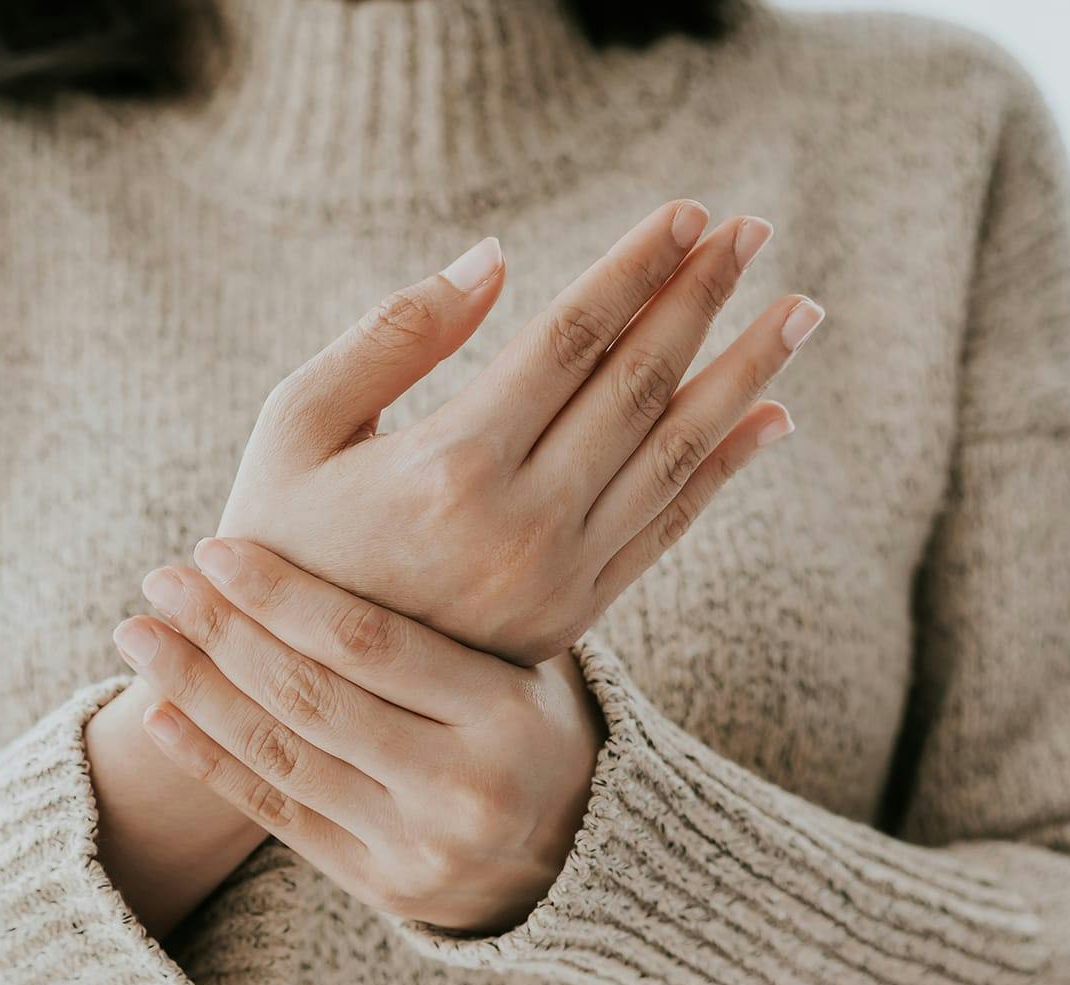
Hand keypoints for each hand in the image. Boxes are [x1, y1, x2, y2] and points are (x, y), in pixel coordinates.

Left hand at [111, 539, 603, 934]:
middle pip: (313, 698)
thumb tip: (359, 474)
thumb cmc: (532, 719)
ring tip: (139, 635)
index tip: (216, 547)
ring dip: (197, 691)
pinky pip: (279, 818)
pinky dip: (210, 764)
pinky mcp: (384, 888)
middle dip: (223, 632)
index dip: (281, 594)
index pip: (370, 643)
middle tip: (159, 577)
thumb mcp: (524, 656)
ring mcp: (420, 846)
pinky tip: (159, 716)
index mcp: (505, 713)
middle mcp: (464, 788)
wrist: (585, 855)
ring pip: (283, 758)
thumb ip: (449, 601)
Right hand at [216, 198, 818, 664]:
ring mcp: (557, 579)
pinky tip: (769, 418)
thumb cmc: (273, 537)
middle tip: (757, 229)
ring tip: (796, 310)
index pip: (572, 341)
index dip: (636, 269)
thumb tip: (498, 257)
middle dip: (703, 298)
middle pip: (638, 387)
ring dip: (743, 375)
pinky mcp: (571, 617)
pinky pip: (666, 529)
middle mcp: (522, 526)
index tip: (691, 210)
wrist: (287, 690)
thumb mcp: (296, 425)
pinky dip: (723, 470)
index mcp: (451, 467)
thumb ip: (393, 336)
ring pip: (674, 456)